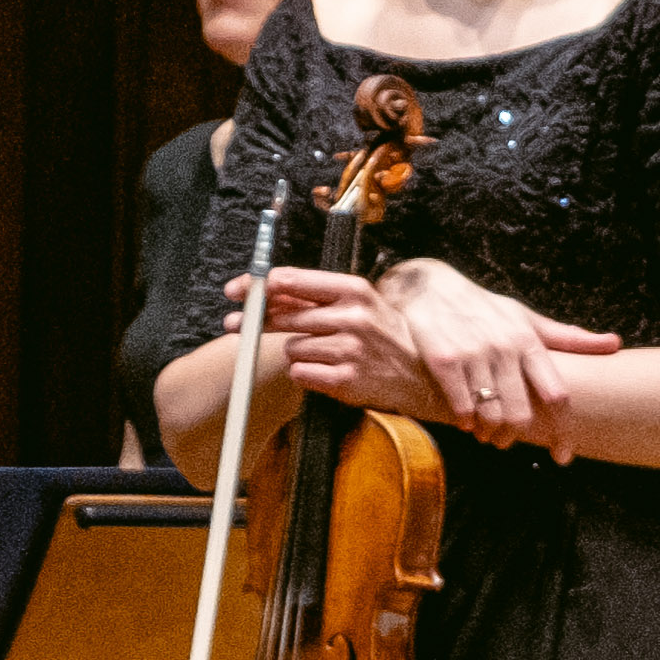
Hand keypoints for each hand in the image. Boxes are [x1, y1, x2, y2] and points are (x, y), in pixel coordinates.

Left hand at [245, 265, 446, 424]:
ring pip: (292, 348)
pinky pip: (301, 373)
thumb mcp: (359, 305)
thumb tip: (264, 289)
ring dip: (298, 352)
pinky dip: (307, 373)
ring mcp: (350, 349)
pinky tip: (327, 370)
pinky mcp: (346, 379)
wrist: (422, 375)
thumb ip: (314, 297)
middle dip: (259, 322)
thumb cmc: (385, 336)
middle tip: (241, 325)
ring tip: (324, 353)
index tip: (236, 292)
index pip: (291, 281)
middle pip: (284, 316)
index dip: (256, 286)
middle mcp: (353, 317)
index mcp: (354, 290)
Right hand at [372, 255, 621, 445]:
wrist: (429, 286)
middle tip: (507, 442)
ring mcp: (474, 355)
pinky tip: (465, 423)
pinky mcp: (444, 360)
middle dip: (515, 437)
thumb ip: (568, 338)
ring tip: (485, 433)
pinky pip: (461, 406)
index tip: (563, 455)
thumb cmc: (485, 308)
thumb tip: (615, 344)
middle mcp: (505, 349)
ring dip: (489, 433)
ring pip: (491, 414)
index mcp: (529, 342)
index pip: (557, 395)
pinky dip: (465, 422)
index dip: (563, 431)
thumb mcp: (527, 318)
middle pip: (522, 414)